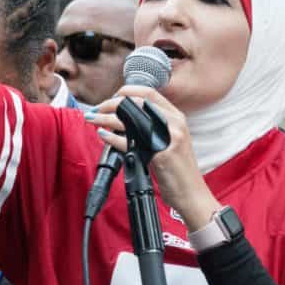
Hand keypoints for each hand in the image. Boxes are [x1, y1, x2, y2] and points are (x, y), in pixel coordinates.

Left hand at [85, 85, 220, 229]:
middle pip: (136, 103)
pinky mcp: (160, 156)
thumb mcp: (170, 140)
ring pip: (130, 119)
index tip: (110, 98)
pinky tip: (103, 135)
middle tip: (96, 110)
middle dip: (110, 103)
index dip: (126, 91)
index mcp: (176, 117)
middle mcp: (174, 124)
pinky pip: (129, 142)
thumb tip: (123, 116)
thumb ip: (153, 125)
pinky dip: (111, 138)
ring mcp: (168, 139)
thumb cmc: (177, 169)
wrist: (191, 194)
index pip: (148, 92)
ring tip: (93, 119)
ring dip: (105, 117)